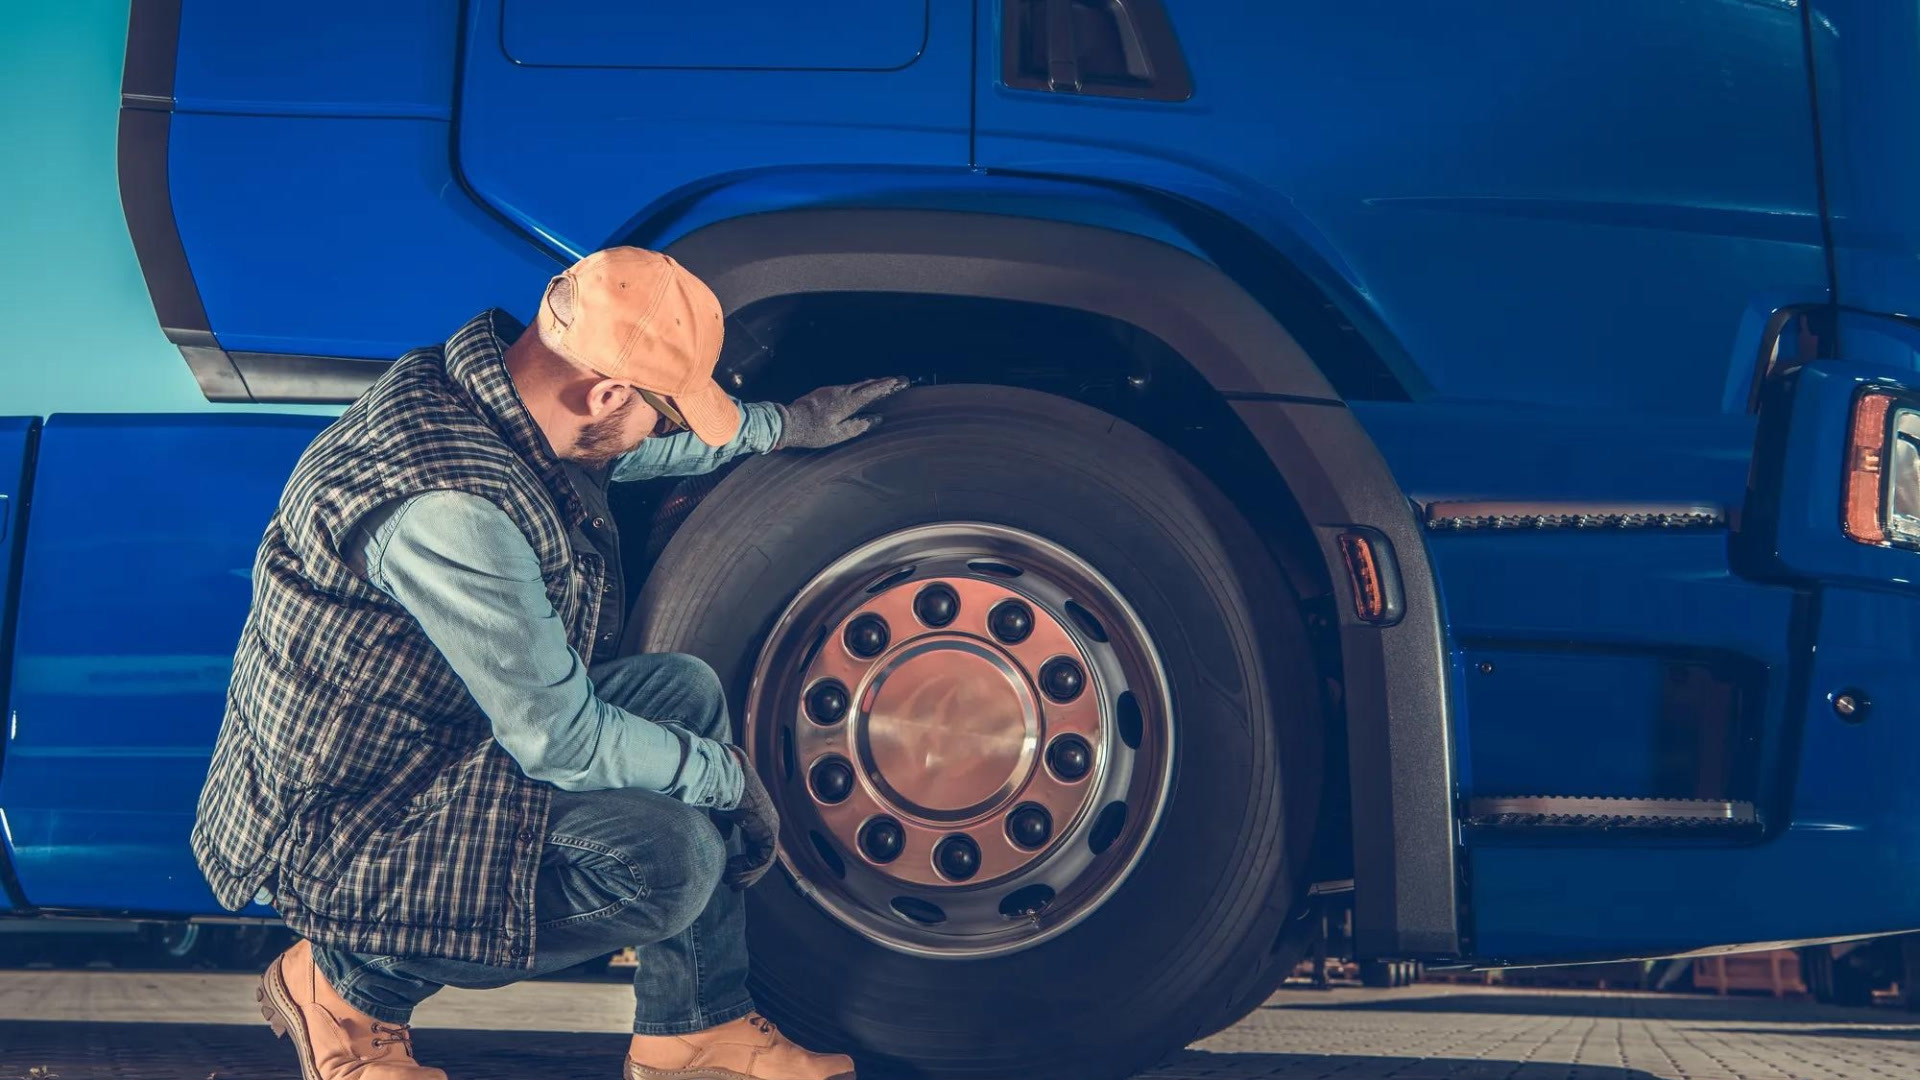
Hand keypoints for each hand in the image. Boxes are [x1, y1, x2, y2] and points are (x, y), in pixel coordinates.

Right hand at [715, 746, 779, 889]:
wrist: (724, 777)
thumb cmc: (722, 789)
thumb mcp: (724, 811)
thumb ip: (727, 825)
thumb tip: (728, 837)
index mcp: (761, 818)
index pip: (759, 847)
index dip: (746, 864)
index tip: (731, 873)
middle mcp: (770, 823)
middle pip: (763, 857)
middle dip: (748, 874)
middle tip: (733, 885)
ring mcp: (771, 827)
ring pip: (764, 861)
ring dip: (747, 874)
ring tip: (731, 881)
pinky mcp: (767, 831)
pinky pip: (763, 859)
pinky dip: (748, 869)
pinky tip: (732, 870)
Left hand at [772, 377, 908, 449]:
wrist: (786, 422)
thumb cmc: (812, 432)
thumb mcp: (837, 435)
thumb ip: (857, 426)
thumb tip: (875, 419)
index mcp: (845, 402)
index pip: (870, 391)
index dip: (885, 386)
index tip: (898, 382)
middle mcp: (839, 392)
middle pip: (864, 384)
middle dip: (880, 382)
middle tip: (895, 381)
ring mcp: (830, 390)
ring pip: (854, 385)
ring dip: (869, 384)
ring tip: (881, 385)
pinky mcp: (822, 392)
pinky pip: (845, 387)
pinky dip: (857, 387)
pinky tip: (859, 391)